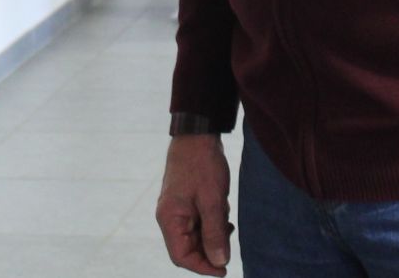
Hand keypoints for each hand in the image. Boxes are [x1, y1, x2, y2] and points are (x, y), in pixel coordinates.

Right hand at [154, 134, 231, 274]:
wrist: (198, 133)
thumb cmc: (202, 164)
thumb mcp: (213, 200)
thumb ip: (215, 233)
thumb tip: (220, 262)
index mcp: (169, 218)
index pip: (181, 256)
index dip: (203, 267)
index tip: (224, 270)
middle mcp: (169, 217)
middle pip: (188, 249)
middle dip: (210, 249)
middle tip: (229, 239)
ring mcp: (177, 210)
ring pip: (195, 236)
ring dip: (213, 234)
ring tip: (226, 219)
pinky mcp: (186, 203)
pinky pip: (198, 223)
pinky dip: (212, 223)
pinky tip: (224, 212)